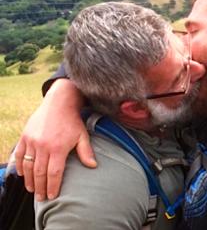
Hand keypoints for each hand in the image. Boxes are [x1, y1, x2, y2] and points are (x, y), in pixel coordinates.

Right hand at [15, 79, 96, 200]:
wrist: (59, 103)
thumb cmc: (72, 121)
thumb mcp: (82, 136)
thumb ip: (86, 152)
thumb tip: (93, 166)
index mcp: (58, 148)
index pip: (54, 173)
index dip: (52, 186)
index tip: (52, 196)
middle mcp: (43, 146)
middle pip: (39, 173)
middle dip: (40, 187)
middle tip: (41, 198)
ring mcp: (32, 141)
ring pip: (28, 166)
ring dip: (29, 180)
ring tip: (33, 189)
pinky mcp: (25, 136)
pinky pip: (19, 154)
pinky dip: (19, 166)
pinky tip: (23, 175)